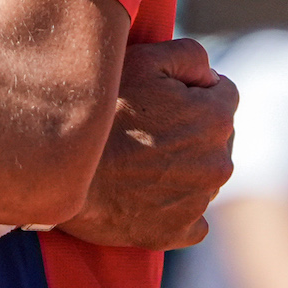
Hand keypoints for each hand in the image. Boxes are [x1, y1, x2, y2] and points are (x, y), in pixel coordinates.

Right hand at [58, 38, 235, 249]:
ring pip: (202, 175)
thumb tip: (209, 74)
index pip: (224, 94)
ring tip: (138, 161)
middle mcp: (219, 162)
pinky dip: (173, 207)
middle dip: (191, 130)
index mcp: (216, 118)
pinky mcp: (179, 231)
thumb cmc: (101, 113)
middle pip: (216, 137)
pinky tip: (143, 195)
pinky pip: (189, 217)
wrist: (63, 171)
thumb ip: (189, 55)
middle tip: (145, 129)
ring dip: (182, 168)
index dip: (192, 91)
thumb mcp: (142, 60)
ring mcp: (199, 200)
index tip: (161, 98)